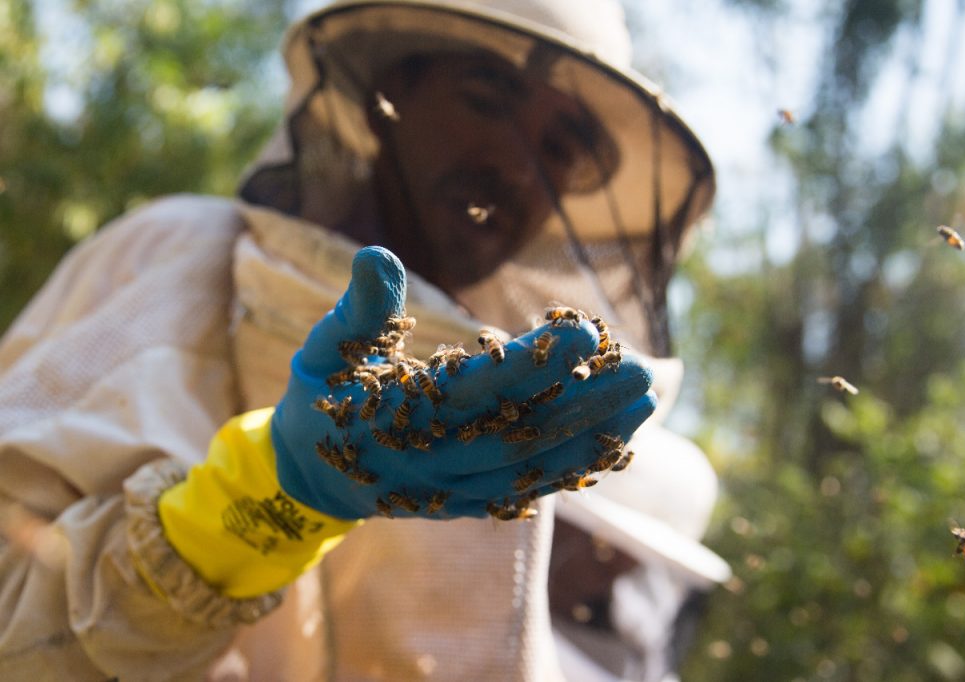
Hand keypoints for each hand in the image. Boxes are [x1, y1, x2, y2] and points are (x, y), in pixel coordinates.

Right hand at [271, 246, 655, 519]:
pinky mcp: (467, 502)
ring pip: (531, 467)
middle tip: (641, 368)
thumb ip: (359, 307)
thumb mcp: (326, 348)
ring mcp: (452, 489)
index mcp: (393, 418)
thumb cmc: (322, 395)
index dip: (527, 364)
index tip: (581, 333)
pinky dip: (572, 467)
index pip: (472, 391)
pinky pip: (527, 489)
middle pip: (518, 433)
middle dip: (582, 402)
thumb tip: (377, 252)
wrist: (310, 477)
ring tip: (645, 398)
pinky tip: (616, 440)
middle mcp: (429, 462)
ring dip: (591, 434)